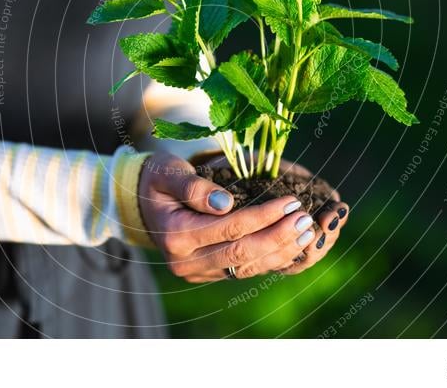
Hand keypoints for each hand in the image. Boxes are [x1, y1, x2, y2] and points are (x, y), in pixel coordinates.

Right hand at [138, 152, 316, 281]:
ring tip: (307, 233)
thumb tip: (225, 203)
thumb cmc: (157, 179)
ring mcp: (197, 272)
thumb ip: (193, 186)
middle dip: (278, 236)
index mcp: (176, 234)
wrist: (139, 202)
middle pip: (242, 252)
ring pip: (246, 267)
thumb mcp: (168, 172)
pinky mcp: (208, 274)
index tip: (291, 202)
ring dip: (280, 252)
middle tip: (306, 219)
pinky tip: (292, 246)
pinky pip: (244, 270)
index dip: (264, 216)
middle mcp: (185, 261)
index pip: (230, 227)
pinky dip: (271, 260)